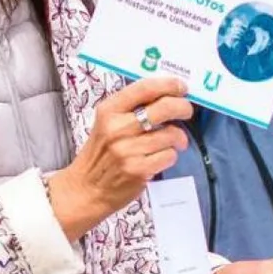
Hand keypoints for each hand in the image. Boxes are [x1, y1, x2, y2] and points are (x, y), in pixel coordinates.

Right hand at [45, 76, 193, 238]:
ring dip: (179, 137)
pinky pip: (170, 155)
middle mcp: (118, 128)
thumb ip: (131, 107)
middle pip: (165, 107)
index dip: (169, 84)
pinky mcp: (139, 170)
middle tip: (186, 111)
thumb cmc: (101, 153)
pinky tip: (162, 156)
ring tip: (175, 140)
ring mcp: (128, 150)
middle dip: (183, 107)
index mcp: (109, 110)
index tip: (181, 87)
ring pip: (172, 133)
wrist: (86, 189)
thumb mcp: (107, 122)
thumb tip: (166, 93)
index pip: (145, 87)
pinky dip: (171, 155)